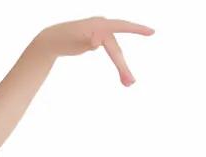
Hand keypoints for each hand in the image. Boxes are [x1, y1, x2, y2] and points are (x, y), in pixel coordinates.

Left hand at [39, 16, 154, 85]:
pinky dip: (116, 61)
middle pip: (117, 49)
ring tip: (127, 83)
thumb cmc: (63, 39)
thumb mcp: (74, 42)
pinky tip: (121, 74)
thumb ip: (87, 42)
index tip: (152, 32)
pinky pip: (111, 51)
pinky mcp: (98, 40)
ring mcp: (101, 33)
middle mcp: (103, 26)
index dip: (137, 30)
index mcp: (99, 25)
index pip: (122, 27)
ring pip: (115, 51)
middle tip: (130, 83)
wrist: (53, 39)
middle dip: (123, 66)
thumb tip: (98, 43)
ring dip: (121, 67)